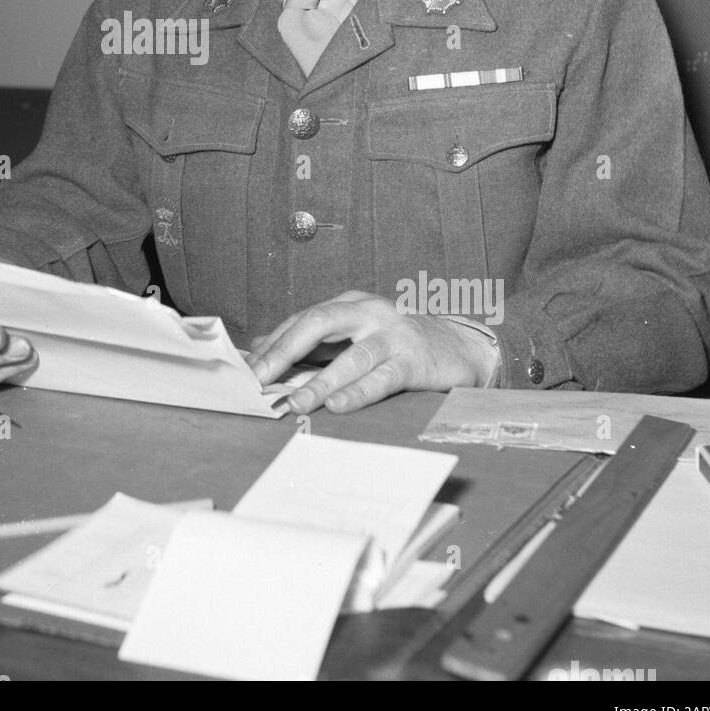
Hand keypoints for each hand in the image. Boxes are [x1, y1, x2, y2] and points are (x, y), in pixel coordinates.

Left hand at [247, 290, 493, 414]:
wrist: (462, 347)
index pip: (303, 320)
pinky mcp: (414, 360)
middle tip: (259, 378)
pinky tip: (337, 405)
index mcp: (350, 305)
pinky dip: (358, 392)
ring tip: (294, 401)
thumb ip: (315, 345)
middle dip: (285, 351)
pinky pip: (381, 377)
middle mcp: (369, 312)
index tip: (247, 369)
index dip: (274, 344)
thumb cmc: (400, 345)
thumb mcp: (355, 337)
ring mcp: (393, 334)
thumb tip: (263, 352)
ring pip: (350, 356)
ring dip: (319, 381)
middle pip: (319, 323)